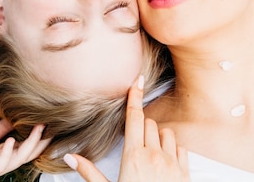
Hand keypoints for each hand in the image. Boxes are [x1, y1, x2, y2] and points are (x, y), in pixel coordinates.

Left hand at [0, 120, 49, 181]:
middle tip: (53, 125)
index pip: (28, 145)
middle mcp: (4, 161)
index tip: (51, 120)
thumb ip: (0, 129)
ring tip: (39, 129)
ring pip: (20, 158)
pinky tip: (12, 140)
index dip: (40, 134)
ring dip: (31, 144)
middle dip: (43, 140)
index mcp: (5, 153)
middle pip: (30, 152)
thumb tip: (15, 115)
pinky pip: (0, 164)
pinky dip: (7, 152)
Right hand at [65, 76, 189, 181]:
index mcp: (134, 156)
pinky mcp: (185, 171)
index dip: (135, 97)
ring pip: (166, 133)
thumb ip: (89, 172)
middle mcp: (155, 155)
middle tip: (133, 144)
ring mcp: (172, 162)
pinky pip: (181, 147)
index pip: (134, 118)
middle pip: (148, 123)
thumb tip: (69, 159)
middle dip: (140, 127)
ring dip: (157, 137)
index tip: (137, 81)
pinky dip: (173, 148)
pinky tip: (164, 160)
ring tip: (148, 153)